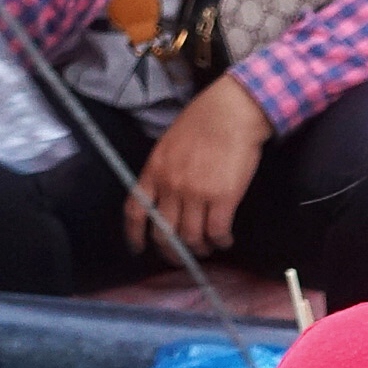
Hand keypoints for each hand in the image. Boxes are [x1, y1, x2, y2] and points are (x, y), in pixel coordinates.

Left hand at [128, 77, 270, 258]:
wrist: (232, 111)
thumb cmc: (203, 120)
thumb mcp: (169, 143)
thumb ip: (163, 170)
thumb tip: (164, 196)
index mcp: (154, 170)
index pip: (136, 211)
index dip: (135, 235)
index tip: (139, 249)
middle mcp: (171, 185)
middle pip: (164, 233)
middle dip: (172, 251)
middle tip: (182, 256)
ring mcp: (196, 193)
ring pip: (191, 237)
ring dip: (200, 249)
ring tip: (207, 247)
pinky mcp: (223, 197)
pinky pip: (217, 231)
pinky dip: (221, 241)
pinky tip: (225, 240)